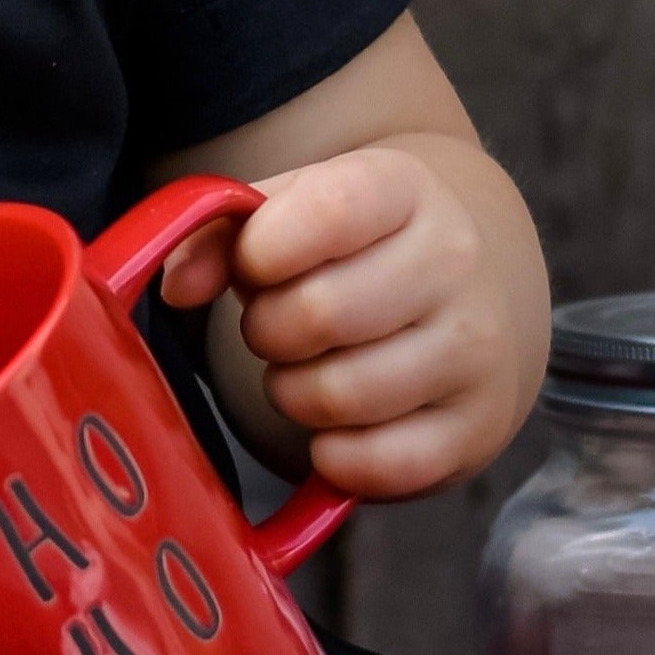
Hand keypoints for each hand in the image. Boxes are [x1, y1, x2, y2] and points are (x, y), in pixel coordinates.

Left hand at [159, 144, 534, 500]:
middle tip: (279, 329)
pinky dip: (334, 457)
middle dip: (269, 331)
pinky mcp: (477, 427)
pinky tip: (338, 428)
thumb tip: (178, 287)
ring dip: (294, 394)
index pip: (326, 213)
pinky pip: (378, 464)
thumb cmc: (356, 253)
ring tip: (309, 372)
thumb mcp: (292, 215)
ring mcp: (475, 348)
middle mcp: (455, 262)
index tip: (257, 266)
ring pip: (341, 395)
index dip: (261, 252)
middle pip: (319, 314)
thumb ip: (220, 234)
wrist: (469, 295)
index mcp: (405, 190)